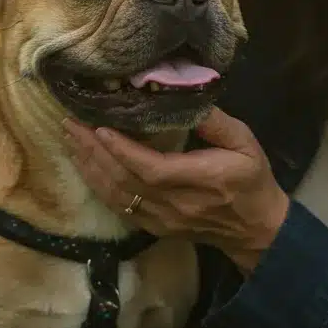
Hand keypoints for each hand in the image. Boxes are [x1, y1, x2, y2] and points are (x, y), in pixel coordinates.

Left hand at [62, 109, 289, 273]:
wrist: (256, 229)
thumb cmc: (252, 180)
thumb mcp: (245, 143)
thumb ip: (216, 123)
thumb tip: (183, 97)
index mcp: (202, 180)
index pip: (153, 169)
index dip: (123, 151)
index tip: (100, 128)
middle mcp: (177, 204)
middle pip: (126, 181)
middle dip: (94, 152)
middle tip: (71, 124)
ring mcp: (163, 220)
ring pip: (117, 196)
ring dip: (91, 168)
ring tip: (71, 141)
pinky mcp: (156, 228)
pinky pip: (120, 209)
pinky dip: (99, 187)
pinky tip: (86, 168)